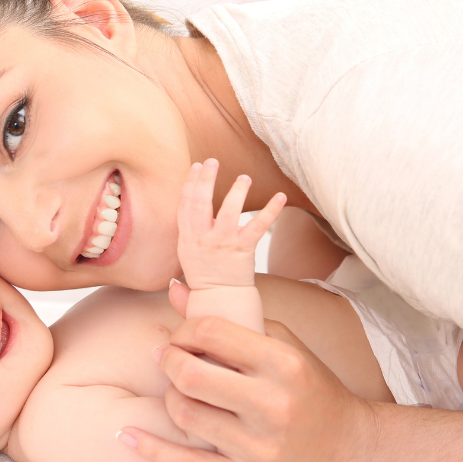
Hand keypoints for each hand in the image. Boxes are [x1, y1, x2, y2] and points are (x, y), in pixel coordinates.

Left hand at [128, 315, 371, 461]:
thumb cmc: (308, 385)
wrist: (345, 447)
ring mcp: (261, 448)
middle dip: (168, 360)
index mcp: (284, 364)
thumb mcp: (281, 342)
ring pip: (184, 414)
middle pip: (190, 375)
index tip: (181, 335)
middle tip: (167, 357)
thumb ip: (230, 316)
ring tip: (177, 389)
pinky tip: (126, 435)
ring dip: (169, 396)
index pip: (211, 332)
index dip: (184, 330)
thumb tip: (174, 288)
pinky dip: (150, 448)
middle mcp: (274, 406)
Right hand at [177, 159, 284, 288]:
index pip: (184, 205)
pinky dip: (271, 210)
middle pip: (200, 203)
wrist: (220, 300)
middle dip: (206, 180)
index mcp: (187, 238)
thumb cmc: (204, 278)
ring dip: (236, 192)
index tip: (197, 166)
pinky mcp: (243, 249)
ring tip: (244, 178)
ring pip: (228, 211)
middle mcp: (202, 238)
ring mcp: (222, 243)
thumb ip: (183, 237)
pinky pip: (258, 226)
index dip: (189, 183)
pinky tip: (280, 196)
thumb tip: (182, 209)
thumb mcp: (184, 258)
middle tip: (213, 161)